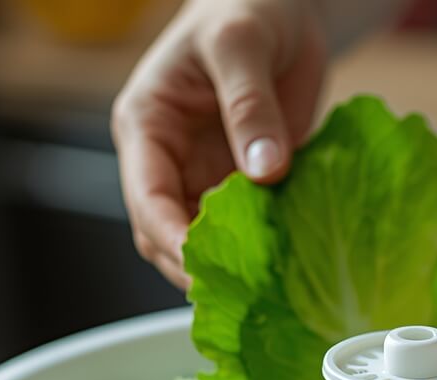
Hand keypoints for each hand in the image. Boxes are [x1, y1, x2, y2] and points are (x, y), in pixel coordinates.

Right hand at [111, 0, 327, 288]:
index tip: (204, 268)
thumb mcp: (241, 44)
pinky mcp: (246, 185)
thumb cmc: (246, 6)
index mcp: (147, 125)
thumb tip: (264, 172)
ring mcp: (206, 174)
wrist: (284, 4)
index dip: (171, 238)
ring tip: (269, 289)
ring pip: (206, 240)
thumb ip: (249, 105)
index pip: (146, 199)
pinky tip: (290, 266)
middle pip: (167, 233)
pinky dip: (265, 249)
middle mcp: (169, 159)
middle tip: (244, 294)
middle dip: (198, 266)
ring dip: (232, 264)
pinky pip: (249, 228)